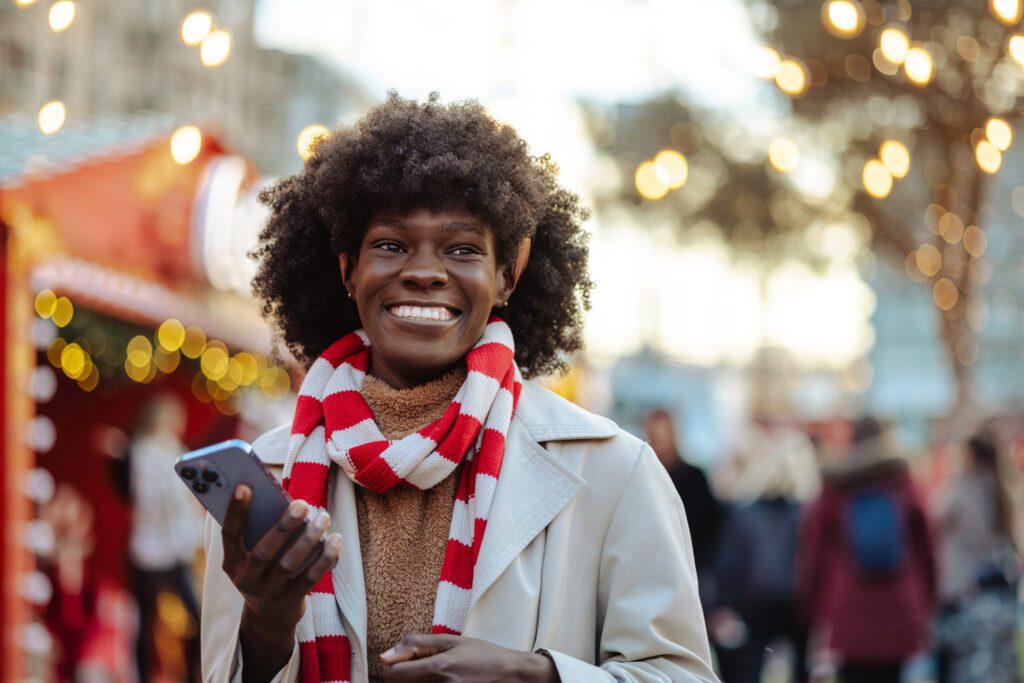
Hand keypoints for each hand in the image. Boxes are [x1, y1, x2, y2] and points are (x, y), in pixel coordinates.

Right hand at [221, 485, 341, 682]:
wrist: (269, 616)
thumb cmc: (264, 568)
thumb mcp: (252, 554)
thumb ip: (261, 530)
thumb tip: (286, 500)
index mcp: (231, 562)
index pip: (229, 534)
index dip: (235, 511)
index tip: (245, 486)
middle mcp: (245, 579)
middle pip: (264, 551)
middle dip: (284, 526)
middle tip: (302, 503)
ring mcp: (267, 593)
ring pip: (289, 564)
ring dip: (309, 539)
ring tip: (324, 517)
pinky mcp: (290, 602)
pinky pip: (309, 578)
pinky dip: (324, 558)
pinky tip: (335, 540)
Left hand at [381, 634, 558, 681]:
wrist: (512, 675)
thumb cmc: (484, 655)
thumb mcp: (451, 641)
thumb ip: (416, 644)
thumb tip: (385, 656)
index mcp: (438, 668)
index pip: (393, 676)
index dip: (393, 667)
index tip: (403, 662)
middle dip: (404, 677)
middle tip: (418, 669)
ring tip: (433, 676)